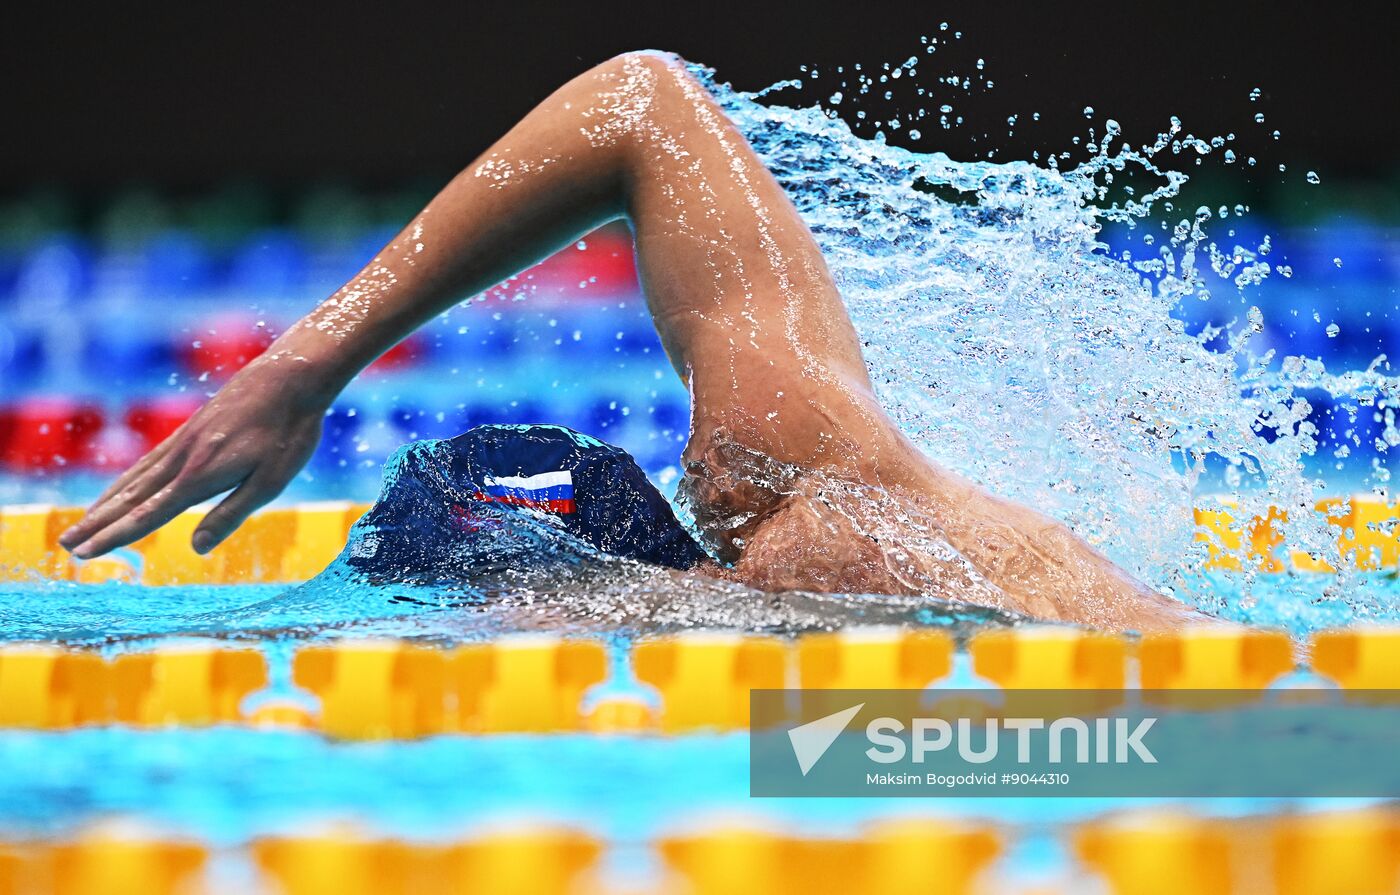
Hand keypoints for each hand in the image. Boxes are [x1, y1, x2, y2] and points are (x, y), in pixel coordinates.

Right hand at [60, 363, 327, 558]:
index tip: (84, 554)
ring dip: (106, 502)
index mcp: (200, 476)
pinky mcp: (191, 429)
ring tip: (82, 521)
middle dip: (97, 523)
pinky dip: (127, 478)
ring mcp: (184, 441)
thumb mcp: (271, 481)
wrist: (291, 375)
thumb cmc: (288, 432)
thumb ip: (231, 514)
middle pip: (130, 497)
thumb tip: (196, 549)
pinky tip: (123, 486)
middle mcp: (183, 458)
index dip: (115, 536)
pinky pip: (149, 460)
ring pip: (135, 477)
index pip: (147, 514)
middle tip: (65, 545)